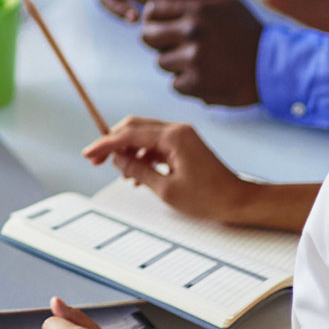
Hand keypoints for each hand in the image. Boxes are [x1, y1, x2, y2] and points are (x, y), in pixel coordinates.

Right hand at [82, 117, 255, 223]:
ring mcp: (182, 136)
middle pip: (134, 127)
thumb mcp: (166, 189)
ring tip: (117, 171)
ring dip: (127, 150)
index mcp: (173, 136)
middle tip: (97, 159)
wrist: (239, 201)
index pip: (129, 135)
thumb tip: (118, 161)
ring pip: (144, 136)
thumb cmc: (210, 197)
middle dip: (113, 142)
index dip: (105, 144)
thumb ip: (138, 171)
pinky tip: (136, 173)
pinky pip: (156, 144)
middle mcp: (177, 130)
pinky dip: (142, 155)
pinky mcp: (185, 145)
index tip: (89, 154)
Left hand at [139, 0, 261, 105]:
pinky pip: (175, 83)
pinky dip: (187, 82)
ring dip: (175, 62)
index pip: (152, 9)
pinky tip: (206, 74)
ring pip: (161, 61)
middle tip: (176, 43)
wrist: (273, 64)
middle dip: (158, 39)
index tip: (165, 23)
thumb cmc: (243, 29)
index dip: (155, 17)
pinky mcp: (198, 84)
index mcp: (198, 9)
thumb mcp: (221, 0)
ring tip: (199, 59)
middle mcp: (194, 32)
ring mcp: (195, 60)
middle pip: (147, 36)